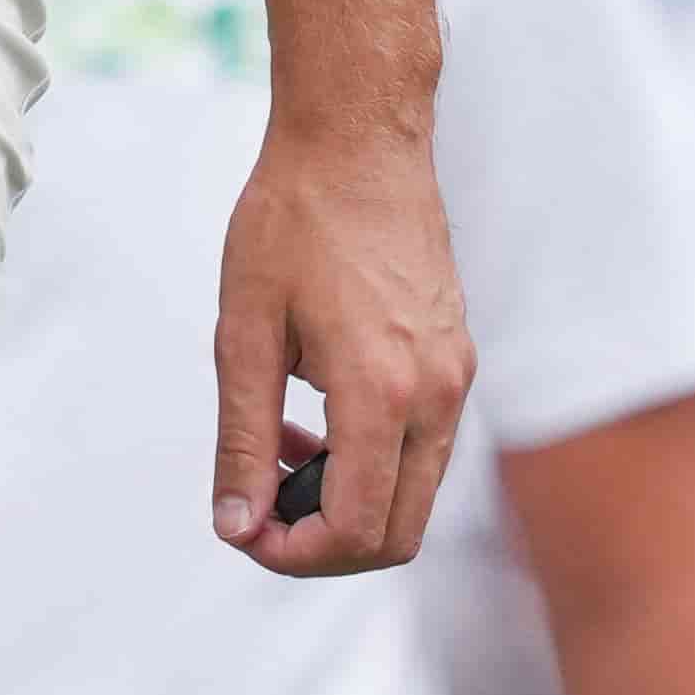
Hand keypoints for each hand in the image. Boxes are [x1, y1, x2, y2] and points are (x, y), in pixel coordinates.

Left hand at [206, 106, 474, 575]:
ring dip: (345, 499)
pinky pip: (422, 448)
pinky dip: (370, 460)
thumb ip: (242, 438)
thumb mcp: (244, 332)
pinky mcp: (457, 360)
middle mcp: (436, 393)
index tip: (245, 528)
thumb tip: (236, 525)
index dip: (294, 554)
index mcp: (382, 391)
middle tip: (258, 509)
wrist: (359, 139)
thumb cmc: (294, 220)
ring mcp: (456, 377)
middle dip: (323, 544)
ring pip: (413, 495)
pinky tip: (311, 418)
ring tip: (275, 451)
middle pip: (397, 534)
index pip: (356, 529)